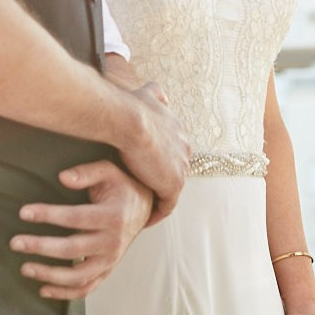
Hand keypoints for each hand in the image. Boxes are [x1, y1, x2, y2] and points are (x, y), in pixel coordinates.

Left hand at [9, 159, 153, 300]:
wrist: (144, 209)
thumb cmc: (122, 188)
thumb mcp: (110, 171)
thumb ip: (86, 172)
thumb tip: (63, 177)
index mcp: (114, 216)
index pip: (75, 217)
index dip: (48, 215)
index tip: (24, 213)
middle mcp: (114, 242)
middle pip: (73, 249)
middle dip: (40, 246)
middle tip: (16, 243)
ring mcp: (111, 261)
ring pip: (78, 276)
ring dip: (49, 275)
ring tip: (25, 268)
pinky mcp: (107, 271)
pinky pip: (86, 288)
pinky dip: (64, 293)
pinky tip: (43, 289)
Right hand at [116, 83, 189, 224]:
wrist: (129, 120)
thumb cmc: (131, 107)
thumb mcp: (147, 94)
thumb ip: (155, 94)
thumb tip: (161, 95)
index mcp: (179, 131)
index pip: (172, 151)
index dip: (159, 162)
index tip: (145, 171)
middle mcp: (185, 149)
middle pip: (173, 170)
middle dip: (160, 181)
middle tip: (142, 193)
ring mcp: (181, 168)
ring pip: (170, 188)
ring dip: (157, 199)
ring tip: (141, 209)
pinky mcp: (173, 185)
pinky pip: (167, 206)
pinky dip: (156, 214)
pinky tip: (143, 220)